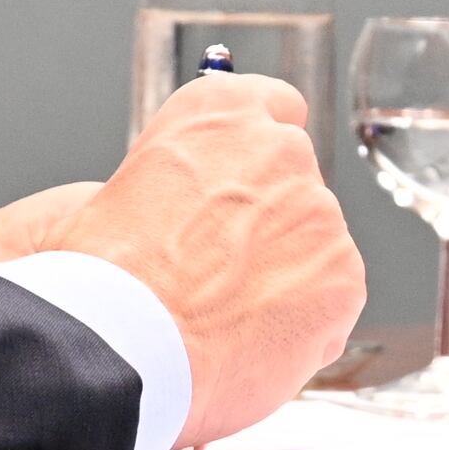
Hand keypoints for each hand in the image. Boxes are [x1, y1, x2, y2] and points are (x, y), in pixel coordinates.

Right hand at [59, 72, 365, 449]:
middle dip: (269, 225)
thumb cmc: (105, 278)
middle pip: (295, 185)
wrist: (126, 343)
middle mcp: (279, 147)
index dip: (259, 157)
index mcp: (219, 112)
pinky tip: (253, 343)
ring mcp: (319, 210)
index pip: (274, 106)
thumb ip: (173, 181)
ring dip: (285, 275)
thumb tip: (185, 206)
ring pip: (314, 246)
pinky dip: (305, 324)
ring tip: (228, 317)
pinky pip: (332, 300)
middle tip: (222, 272)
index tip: (248, 186)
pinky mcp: (343, 273)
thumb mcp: (113, 192)